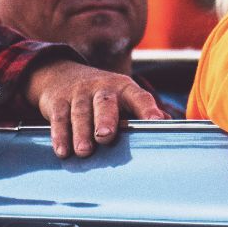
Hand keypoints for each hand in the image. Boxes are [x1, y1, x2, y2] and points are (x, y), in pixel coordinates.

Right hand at [24, 59, 168, 157]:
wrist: (61, 75)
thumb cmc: (103, 96)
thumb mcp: (124, 97)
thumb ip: (144, 111)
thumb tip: (169, 125)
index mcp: (125, 88)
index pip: (139, 97)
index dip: (148, 109)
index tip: (156, 122)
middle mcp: (102, 88)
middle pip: (105, 103)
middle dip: (106, 120)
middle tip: (106, 136)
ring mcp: (78, 94)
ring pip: (80, 113)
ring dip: (81, 132)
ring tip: (84, 151)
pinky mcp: (58, 101)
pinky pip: (58, 118)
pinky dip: (60, 135)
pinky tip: (63, 151)